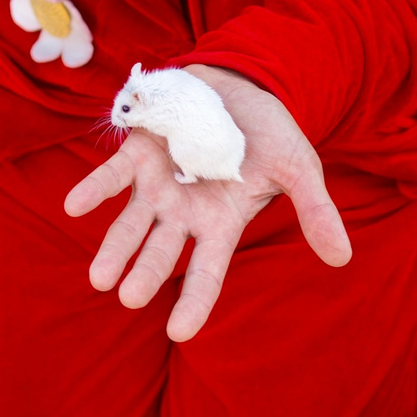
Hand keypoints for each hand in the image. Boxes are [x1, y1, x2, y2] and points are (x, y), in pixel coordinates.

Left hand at [66, 67, 351, 342]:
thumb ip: (315, 211)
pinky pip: (111, 175)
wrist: (240, 84)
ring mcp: (156, 185)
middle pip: (161, 253)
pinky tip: (73, 206)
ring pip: (130, 224)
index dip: (193, 302)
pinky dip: (93, 189)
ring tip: (99, 278)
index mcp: (219, 223)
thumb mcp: (298, 168)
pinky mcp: (137, 153)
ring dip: (113, 248)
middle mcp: (182, 212)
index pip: (206, 273)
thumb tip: (342, 258)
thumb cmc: (269, 134)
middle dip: (145, 274)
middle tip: (129, 297)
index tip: (178, 331)